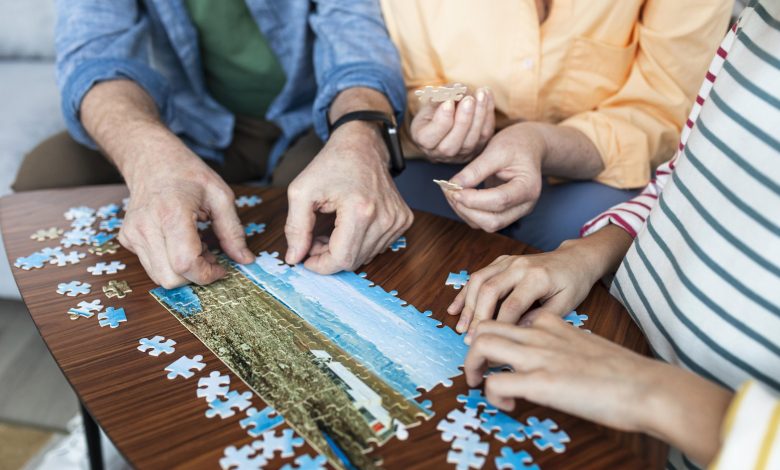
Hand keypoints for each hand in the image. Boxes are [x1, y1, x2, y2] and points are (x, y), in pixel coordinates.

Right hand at [119, 138, 253, 287]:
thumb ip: (233, 231)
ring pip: (160, 277)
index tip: (222, 268)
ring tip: (197, 246)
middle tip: (210, 256)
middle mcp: (146, 227)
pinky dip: (170, 263)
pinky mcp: (127, 239)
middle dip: (196, 276)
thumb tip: (246, 260)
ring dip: (183, 272)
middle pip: (171, 279)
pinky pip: (152, 266)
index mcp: (172, 214)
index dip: (207, 274)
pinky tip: (181, 242)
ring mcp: (132, 234)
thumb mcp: (220, 196)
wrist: (152, 159)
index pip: (185, 264)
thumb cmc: (188, 173)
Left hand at [284, 121, 412, 272]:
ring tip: (331, 230)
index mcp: (360, 210)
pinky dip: (360, 243)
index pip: (342, 259)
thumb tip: (294, 258)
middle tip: (314, 240)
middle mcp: (384, 218)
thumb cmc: (331, 164)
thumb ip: (295, 228)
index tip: (306, 257)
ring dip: (344, 250)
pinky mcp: (403, 220)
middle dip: (329, 257)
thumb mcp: (301, 192)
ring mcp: (397, 220)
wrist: (362, 145)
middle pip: (354, 261)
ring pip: (366, 256)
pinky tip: (349, 227)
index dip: (321, 265)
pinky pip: (378, 247)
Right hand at [410, 87, 494, 162]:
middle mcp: (441, 153)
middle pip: (451, 145)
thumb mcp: (431, 101)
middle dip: (462, 120)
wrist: (446, 118)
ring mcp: (460, 154)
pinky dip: (488, 113)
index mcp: (424, 141)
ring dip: (479, 116)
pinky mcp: (477, 148)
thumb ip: (440, 97)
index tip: (448, 101)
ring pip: (471, 141)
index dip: (441, 120)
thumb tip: (455, 90)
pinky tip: (488, 94)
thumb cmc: (434, 108)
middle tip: (468, 99)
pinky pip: (485, 134)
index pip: (429, 138)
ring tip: (481, 94)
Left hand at [442, 122, 544, 232]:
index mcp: (528, 187)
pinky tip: (458, 196)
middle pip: (494, 221)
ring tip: (451, 192)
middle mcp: (524, 205)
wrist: (529, 147)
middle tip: (450, 192)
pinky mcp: (504, 213)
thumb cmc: (516, 145)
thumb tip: (454, 186)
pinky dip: (467, 212)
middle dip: (468, 210)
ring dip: (465, 212)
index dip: (474, 199)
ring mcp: (515, 212)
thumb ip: (476, 169)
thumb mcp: (496, 150)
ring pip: (487, 225)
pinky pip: (483, 221)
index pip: (500, 200)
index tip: (454, 189)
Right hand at [448, 251, 593, 341]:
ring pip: (479, 281)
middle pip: (489, 290)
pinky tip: (454, 309)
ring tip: (461, 328)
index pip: (512, 305)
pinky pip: (478, 275)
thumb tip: (515, 332)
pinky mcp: (501, 261)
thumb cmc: (573, 283)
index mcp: (537, 277)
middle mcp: (519, 266)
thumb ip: (541, 318)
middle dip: (478, 317)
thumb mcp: (566, 304)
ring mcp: (508, 261)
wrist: (575, 258)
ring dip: (468, 306)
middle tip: (470, 340)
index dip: (499, 326)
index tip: (493, 346)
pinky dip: (465, 293)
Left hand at [465, 314, 658, 429]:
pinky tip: (509, 405)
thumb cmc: (623, 373)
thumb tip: (548, 364)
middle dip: (472, 349)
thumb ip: (561, 347)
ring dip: (472, 367)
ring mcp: (538, 356)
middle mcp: (539, 335)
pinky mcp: (541, 382)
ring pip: (481, 345)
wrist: (647, 386)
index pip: (507, 317)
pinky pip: (495, 384)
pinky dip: (493, 396)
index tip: (497, 359)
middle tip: (478, 372)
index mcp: (551, 324)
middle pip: (485, 326)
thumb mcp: (584, 347)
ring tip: (481, 385)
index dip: (494, 336)